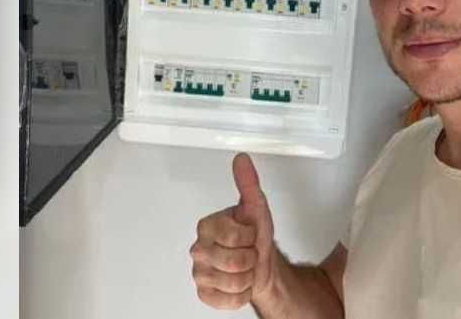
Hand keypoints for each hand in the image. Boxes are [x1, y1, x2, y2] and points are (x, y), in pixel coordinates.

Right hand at [190, 153, 275, 309]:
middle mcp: (199, 248)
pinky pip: (228, 301)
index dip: (249, 237)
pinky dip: (241, 294)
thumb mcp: (256, 207)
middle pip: (234, 262)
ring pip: (233, 283)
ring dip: (248, 276)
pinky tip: (239, 281)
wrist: (261, 264)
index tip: (249, 233)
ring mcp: (200, 272)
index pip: (233, 236)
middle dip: (250, 258)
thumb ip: (248, 183)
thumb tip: (242, 160)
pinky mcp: (205, 293)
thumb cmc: (255, 235)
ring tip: (245, 266)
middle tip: (248, 250)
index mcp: (208, 225)